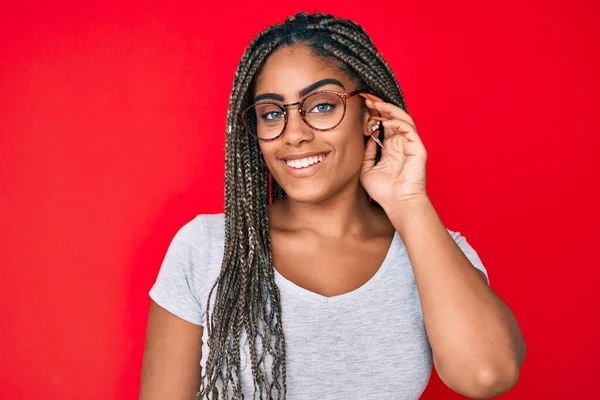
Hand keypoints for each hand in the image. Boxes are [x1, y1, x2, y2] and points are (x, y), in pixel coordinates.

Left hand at [359, 93, 428, 208]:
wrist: (398, 204)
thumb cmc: (384, 191)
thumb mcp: (366, 169)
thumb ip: (366, 153)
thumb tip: (367, 137)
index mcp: (391, 148)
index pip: (383, 124)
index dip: (373, 113)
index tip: (360, 104)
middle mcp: (401, 143)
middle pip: (392, 117)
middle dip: (379, 106)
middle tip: (366, 97)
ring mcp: (410, 144)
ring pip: (401, 119)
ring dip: (388, 109)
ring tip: (374, 103)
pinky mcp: (418, 147)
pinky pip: (408, 128)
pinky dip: (397, 121)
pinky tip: (384, 120)